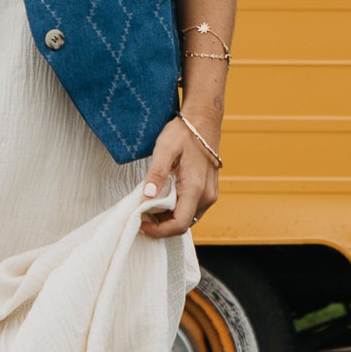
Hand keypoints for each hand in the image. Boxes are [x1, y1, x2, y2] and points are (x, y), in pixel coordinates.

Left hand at [138, 112, 219, 238]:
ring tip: (149, 205)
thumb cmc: (184, 133)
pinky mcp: (208, 191)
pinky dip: (176, 209)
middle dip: (161, 225)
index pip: (179, 224)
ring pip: (187, 218)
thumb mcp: (165, 149)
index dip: (158, 230)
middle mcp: (207, 196)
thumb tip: (146, 195)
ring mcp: (210, 194)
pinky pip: (192, 209)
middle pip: (182, 224)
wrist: (203, 120)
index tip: (141, 224)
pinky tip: (162, 197)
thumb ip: (156, 173)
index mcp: (196, 189)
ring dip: (168, 217)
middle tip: (140, 214)